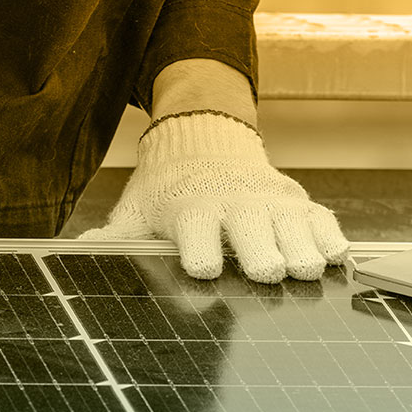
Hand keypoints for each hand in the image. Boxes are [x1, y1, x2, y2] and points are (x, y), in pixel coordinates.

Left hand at [80, 111, 350, 282]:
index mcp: (192, 209)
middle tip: (267, 271)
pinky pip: (322, 220)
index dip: (199, 251)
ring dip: (303, 248)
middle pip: (252, 229)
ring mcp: (271, 202)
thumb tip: (75, 252)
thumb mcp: (136, 210)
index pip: (197, 231)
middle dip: (260, 251)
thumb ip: (114, 237)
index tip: (202, 268)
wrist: (206, 140)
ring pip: (294, 226)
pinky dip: (331, 239)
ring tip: (307, 269)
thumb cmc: (167, 189)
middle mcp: (235, 204)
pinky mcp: (298, 201)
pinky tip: (336, 258)